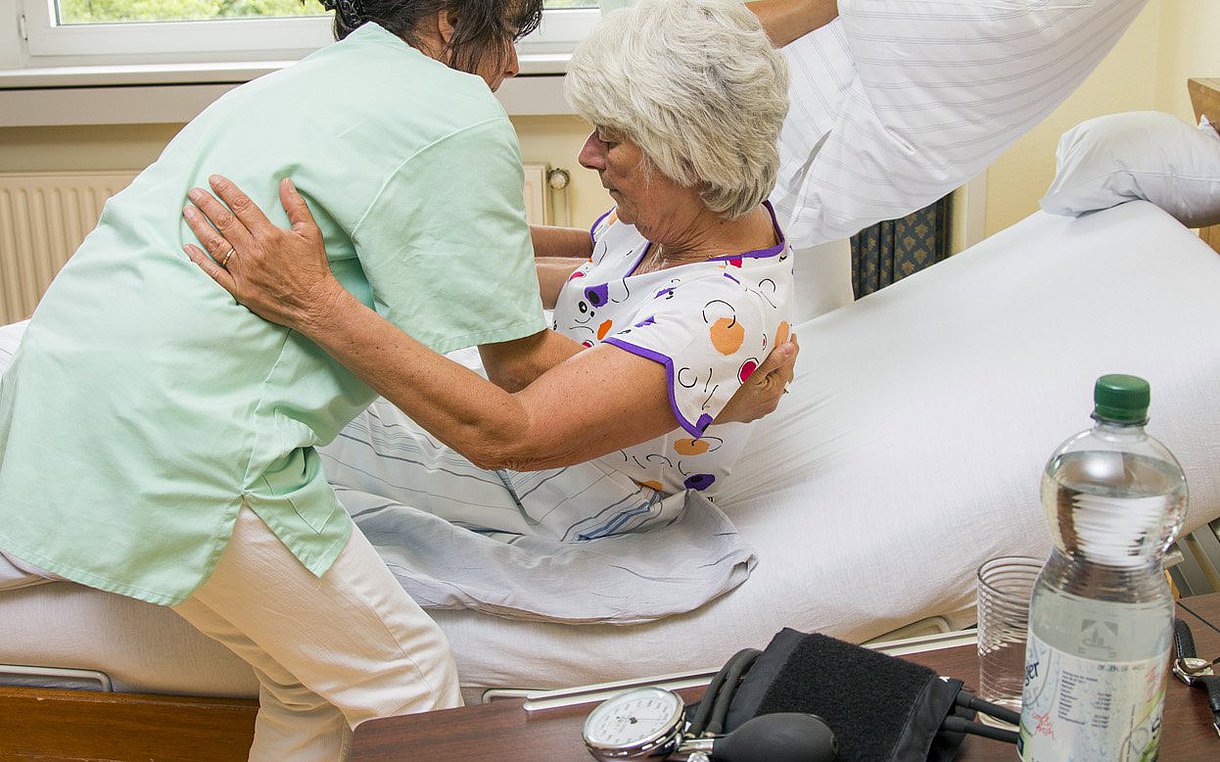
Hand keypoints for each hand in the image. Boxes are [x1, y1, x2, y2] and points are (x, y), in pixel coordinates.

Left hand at [182, 175, 344, 330]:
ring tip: (187, 212)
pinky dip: (199, 259)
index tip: (213, 180)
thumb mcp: (310, 233)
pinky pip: (214, 272)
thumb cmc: (313, 268)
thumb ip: (296, 206)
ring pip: (214, 243)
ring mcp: (243, 271)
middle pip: (223, 221)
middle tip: (193, 192)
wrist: (315, 304)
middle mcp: (252, 251)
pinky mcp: (239, 289)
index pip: (241, 206)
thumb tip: (285, 182)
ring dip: (198, 226)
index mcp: (269, 235)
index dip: (226, 190)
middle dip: (206, 204)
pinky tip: (188, 247)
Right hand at [715, 333, 799, 424]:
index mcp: (774, 389)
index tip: (790, 336)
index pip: (788, 364)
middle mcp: (772, 400)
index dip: (791, 348)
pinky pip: (768, 394)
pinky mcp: (758, 410)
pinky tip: (762, 377)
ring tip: (772, 358)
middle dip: (786, 359)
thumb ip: (773, 361)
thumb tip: (789, 349)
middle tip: (783, 344)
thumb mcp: (751, 374)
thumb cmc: (728, 396)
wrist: (713, 412)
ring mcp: (766, 406)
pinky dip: (768, 383)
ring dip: (777, 372)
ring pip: (777, 385)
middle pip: (785, 375)